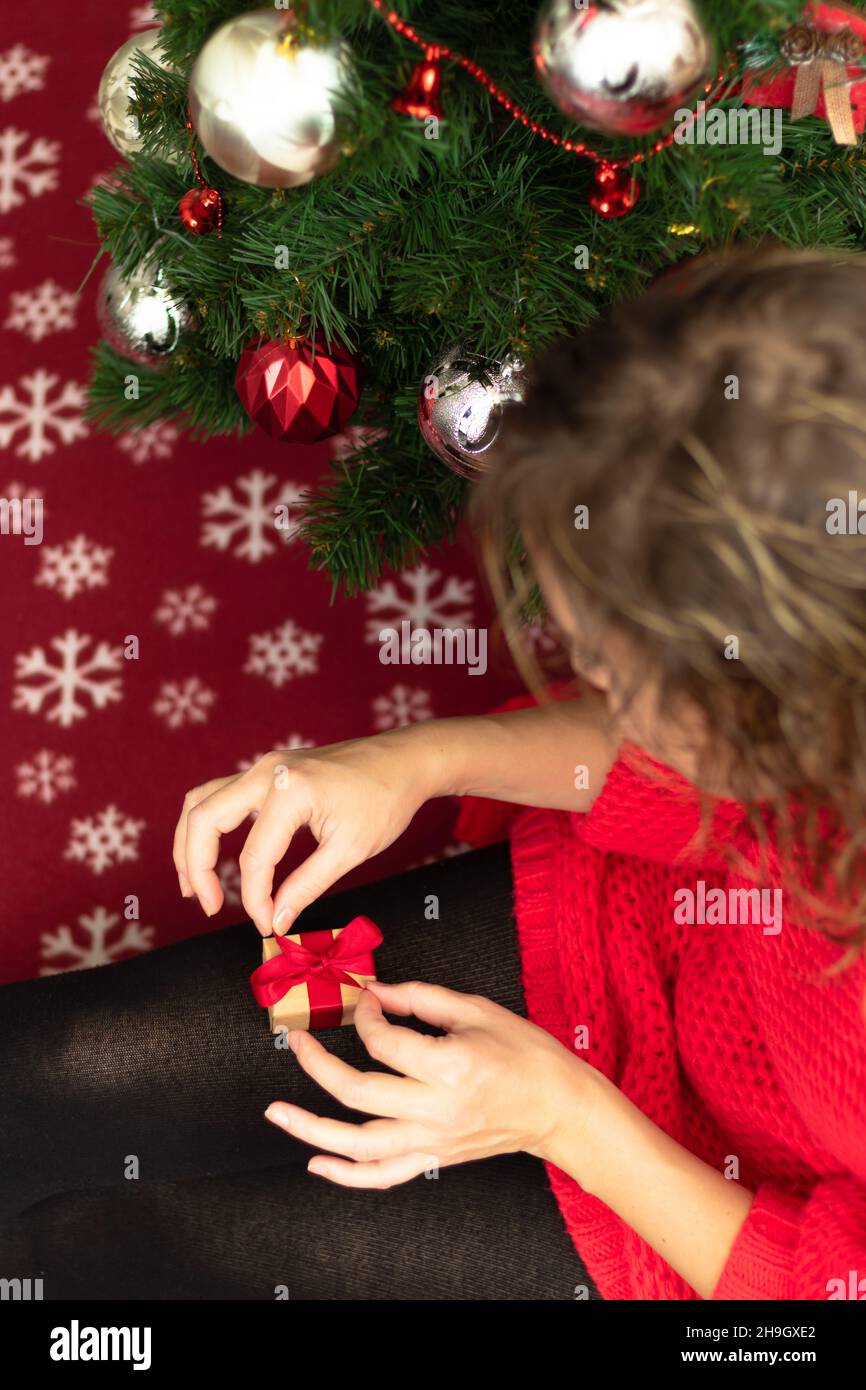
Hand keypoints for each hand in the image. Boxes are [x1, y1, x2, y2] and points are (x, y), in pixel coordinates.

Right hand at [172, 733, 437, 936]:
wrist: (404, 760)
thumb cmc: (385, 801)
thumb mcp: (350, 851)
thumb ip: (306, 887)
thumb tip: (275, 920)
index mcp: (291, 791)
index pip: (254, 857)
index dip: (254, 899)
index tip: (266, 925)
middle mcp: (268, 771)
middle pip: (205, 819)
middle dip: (196, 868)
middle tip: (210, 907)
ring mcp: (265, 767)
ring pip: (202, 801)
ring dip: (190, 843)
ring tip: (194, 885)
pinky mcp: (269, 770)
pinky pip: (220, 794)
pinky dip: (207, 825)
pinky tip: (210, 854)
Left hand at [264, 980, 601, 1187]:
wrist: (560, 1106)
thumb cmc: (526, 1053)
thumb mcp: (476, 1009)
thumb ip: (421, 998)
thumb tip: (377, 989)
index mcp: (449, 1065)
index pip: (383, 1040)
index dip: (365, 1015)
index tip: (365, 1001)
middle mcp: (436, 1108)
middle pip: (357, 1092)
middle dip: (317, 1065)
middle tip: (295, 1041)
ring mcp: (434, 1140)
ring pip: (359, 1144)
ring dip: (311, 1129)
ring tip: (276, 1113)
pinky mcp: (435, 1159)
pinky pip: (383, 1176)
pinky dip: (346, 1174)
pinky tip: (317, 1163)